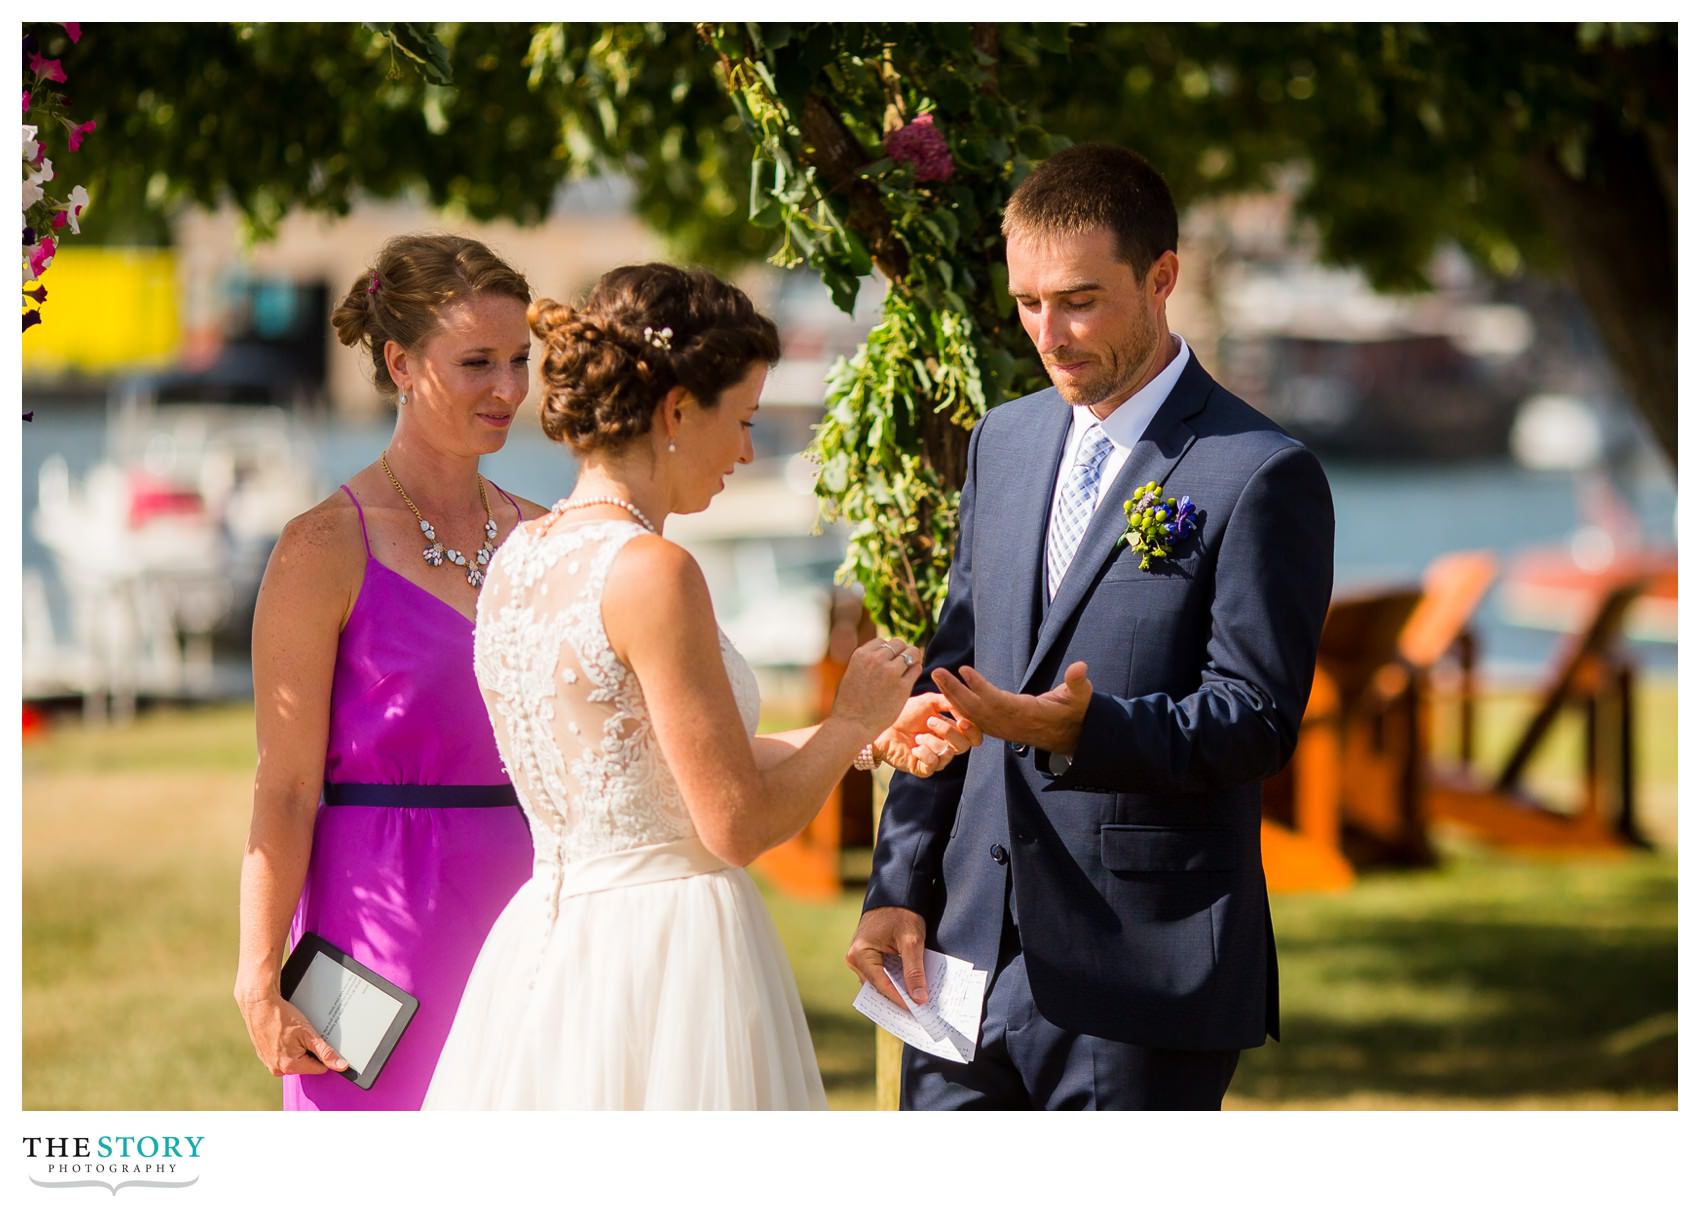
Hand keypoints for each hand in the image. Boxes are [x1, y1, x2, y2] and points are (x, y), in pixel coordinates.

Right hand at [234, 985, 348, 1077]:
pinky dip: (287, 1045)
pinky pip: (283, 1054)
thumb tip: (341, 1066)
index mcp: (289, 1067)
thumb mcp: (308, 1034)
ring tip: (292, 1032)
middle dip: (309, 1050)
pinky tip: (284, 1033)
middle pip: (306, 1064)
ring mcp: (268, 1063)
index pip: (319, 1068)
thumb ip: (326, 1052)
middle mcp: (277, 1069)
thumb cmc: (281, 1016)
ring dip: (298, 1047)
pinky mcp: (264, 1056)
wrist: (259, 1004)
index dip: (323, 1053)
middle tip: (303, 1033)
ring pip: (295, 1058)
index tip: (318, 1040)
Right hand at [832, 638, 923, 736]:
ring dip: (912, 660)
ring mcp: (890, 672)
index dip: (887, 651)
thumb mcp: (852, 673)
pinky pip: (916, 668)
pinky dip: (916, 670)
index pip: (882, 642)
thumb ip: (866, 661)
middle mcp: (876, 659)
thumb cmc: (850, 702)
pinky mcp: (902, 686)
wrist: (852, 724)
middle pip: (899, 644)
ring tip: (907, 671)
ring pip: (911, 653)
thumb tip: (883, 653)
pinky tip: (909, 678)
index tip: (887, 662)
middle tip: (901, 665)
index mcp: (861, 654)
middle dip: (901, 652)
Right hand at [846, 906, 928, 1007]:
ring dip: (897, 990)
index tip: (917, 1011)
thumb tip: (919, 998)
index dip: (900, 999)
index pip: (881, 985)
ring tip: (916, 1000)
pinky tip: (909, 986)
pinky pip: (880, 974)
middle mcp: (854, 958)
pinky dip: (894, 980)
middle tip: (918, 1010)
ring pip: (879, 982)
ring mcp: (859, 957)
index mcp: (860, 954)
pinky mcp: (867, 955)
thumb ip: (914, 970)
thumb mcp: (911, 941)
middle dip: (898, 997)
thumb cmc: (902, 912)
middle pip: (878, 987)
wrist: (896, 892)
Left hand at [874, 691, 983, 777]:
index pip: (973, 736)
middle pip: (964, 746)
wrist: (882, 726)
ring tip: (917, 735)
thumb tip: (965, 703)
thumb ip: (949, 701)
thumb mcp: (929, 701)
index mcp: (951, 731)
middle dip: (948, 731)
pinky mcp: (923, 769)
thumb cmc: (904, 713)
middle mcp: (946, 746)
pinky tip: (914, 747)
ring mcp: (935, 759)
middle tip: (930, 721)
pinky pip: (933, 764)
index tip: (962, 721)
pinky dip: (924, 753)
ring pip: (948, 755)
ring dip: (932, 741)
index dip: (972, 730)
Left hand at [933, 660, 1093, 754]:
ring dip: (952, 696)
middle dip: (955, 691)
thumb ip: (1078, 682)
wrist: (1071, 736)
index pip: (998, 701)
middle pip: (976, 709)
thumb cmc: (1074, 711)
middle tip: (937, 671)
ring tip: (937, 676)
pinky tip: (946, 693)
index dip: (980, 687)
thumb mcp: (1081, 696)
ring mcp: (1002, 728)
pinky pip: (974, 719)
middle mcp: (1010, 723)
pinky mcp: (999, 728)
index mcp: (1026, 713)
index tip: (964, 670)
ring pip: (971, 714)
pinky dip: (959, 707)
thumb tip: (1081, 667)